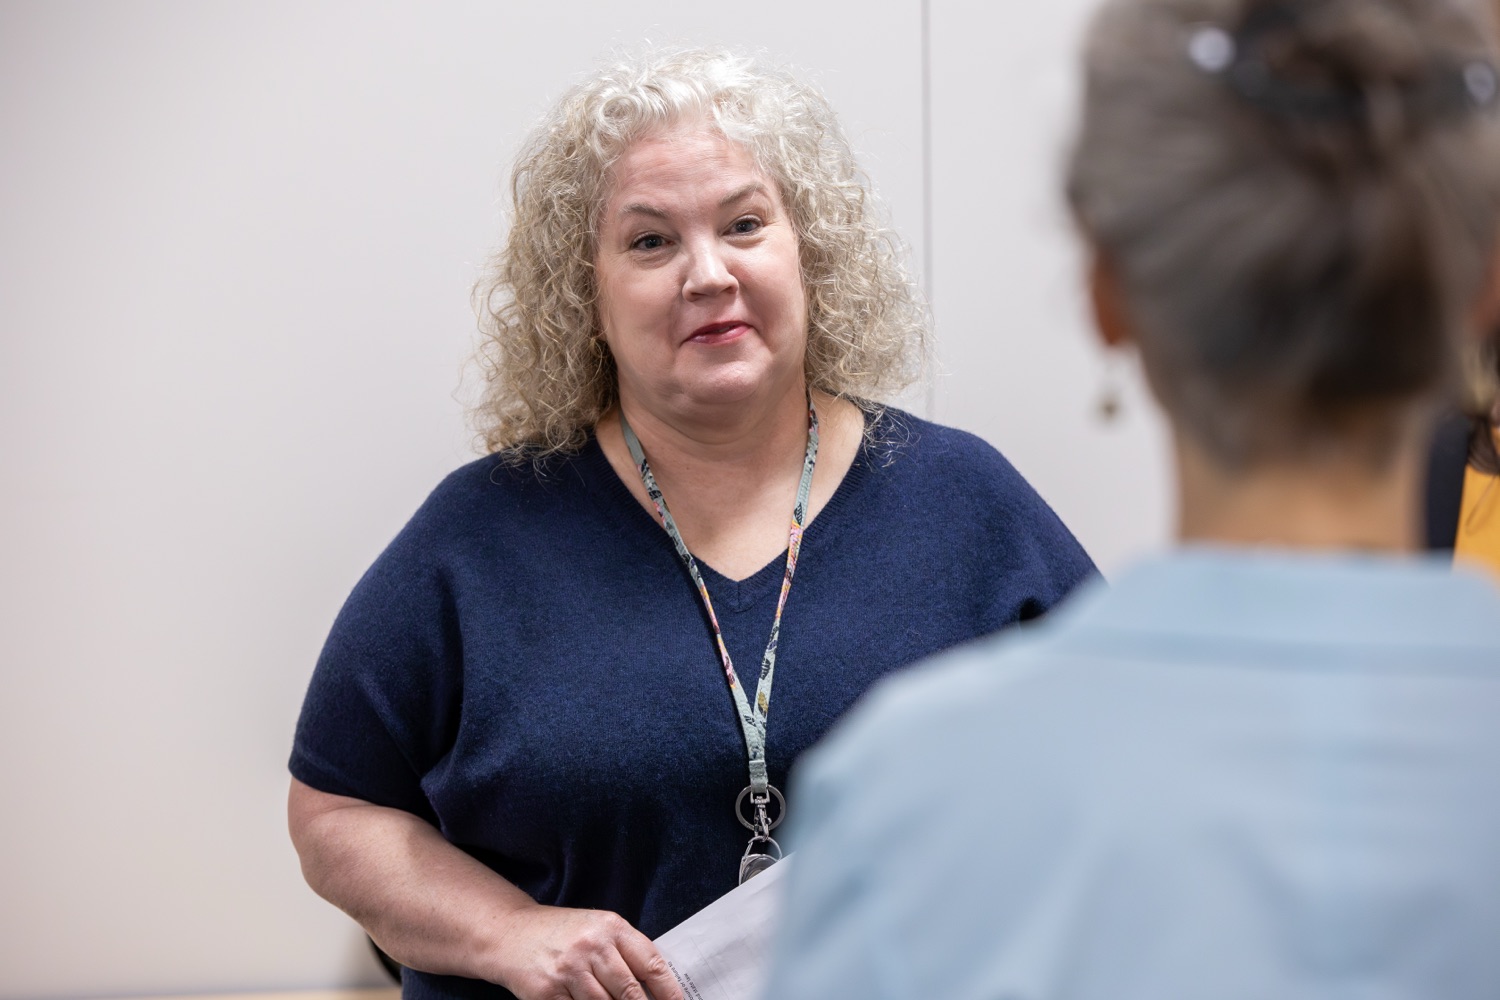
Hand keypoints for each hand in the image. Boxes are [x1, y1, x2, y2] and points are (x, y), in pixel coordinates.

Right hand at [493, 902, 683, 999]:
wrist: (510, 933)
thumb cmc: (561, 932)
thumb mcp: (596, 928)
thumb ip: (624, 951)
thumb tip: (656, 987)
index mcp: (611, 927)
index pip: (650, 963)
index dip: (668, 990)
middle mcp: (591, 946)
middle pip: (630, 991)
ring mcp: (568, 970)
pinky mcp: (548, 992)